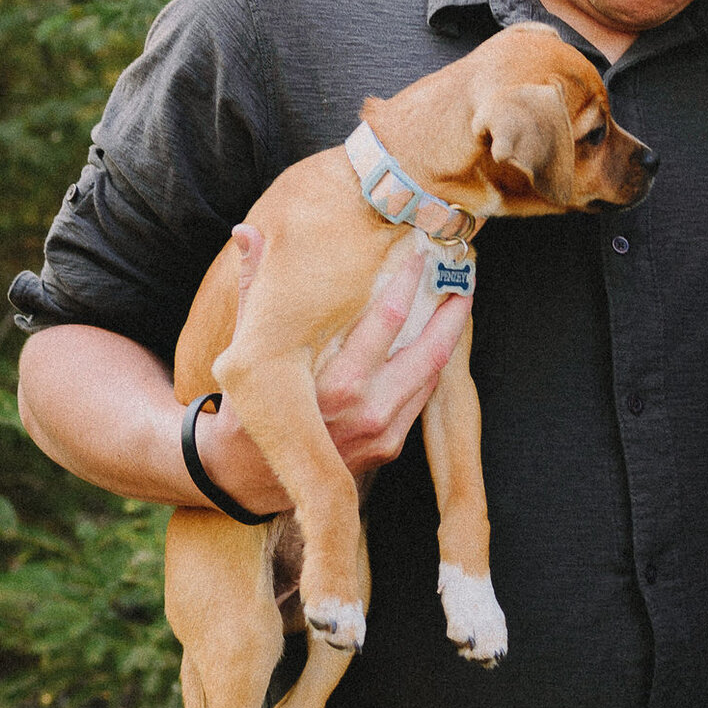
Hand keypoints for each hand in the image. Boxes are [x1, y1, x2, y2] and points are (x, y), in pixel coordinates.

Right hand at [193, 230, 471, 511]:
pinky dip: (433, 367)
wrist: (246, 474)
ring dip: (448, 338)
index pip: (386, 320)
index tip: (420, 254)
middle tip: (461, 275)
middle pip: (427, 350)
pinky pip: (421, 398)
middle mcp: (364, 410)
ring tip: (458, 304)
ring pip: (431, 375)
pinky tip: (437, 342)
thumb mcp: (246, 348)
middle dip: (449, 311)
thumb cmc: (247, 403)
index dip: (409, 282)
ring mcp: (381, 432)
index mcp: (332, 383)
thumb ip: (255, 290)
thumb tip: (247, 233)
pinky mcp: (388, 446)